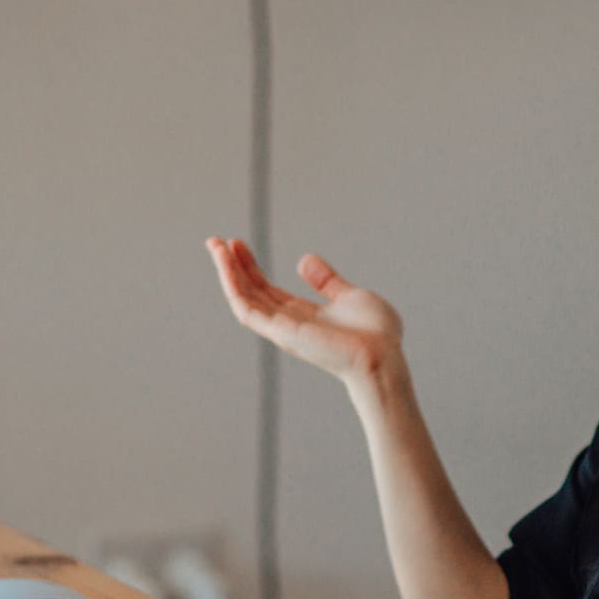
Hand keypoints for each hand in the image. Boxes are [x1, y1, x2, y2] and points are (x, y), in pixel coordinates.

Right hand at [204, 236, 403, 385]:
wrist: (383, 356)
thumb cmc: (375, 335)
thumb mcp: (350, 296)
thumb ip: (327, 281)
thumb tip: (304, 259)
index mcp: (302, 316)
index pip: (266, 290)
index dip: (249, 267)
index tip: (237, 244)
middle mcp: (287, 324)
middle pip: (250, 293)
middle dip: (231, 267)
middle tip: (215, 242)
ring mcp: (282, 330)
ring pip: (243, 300)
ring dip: (227, 273)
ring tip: (216, 247)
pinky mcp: (281, 333)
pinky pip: (248, 309)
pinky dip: (234, 286)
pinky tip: (227, 264)